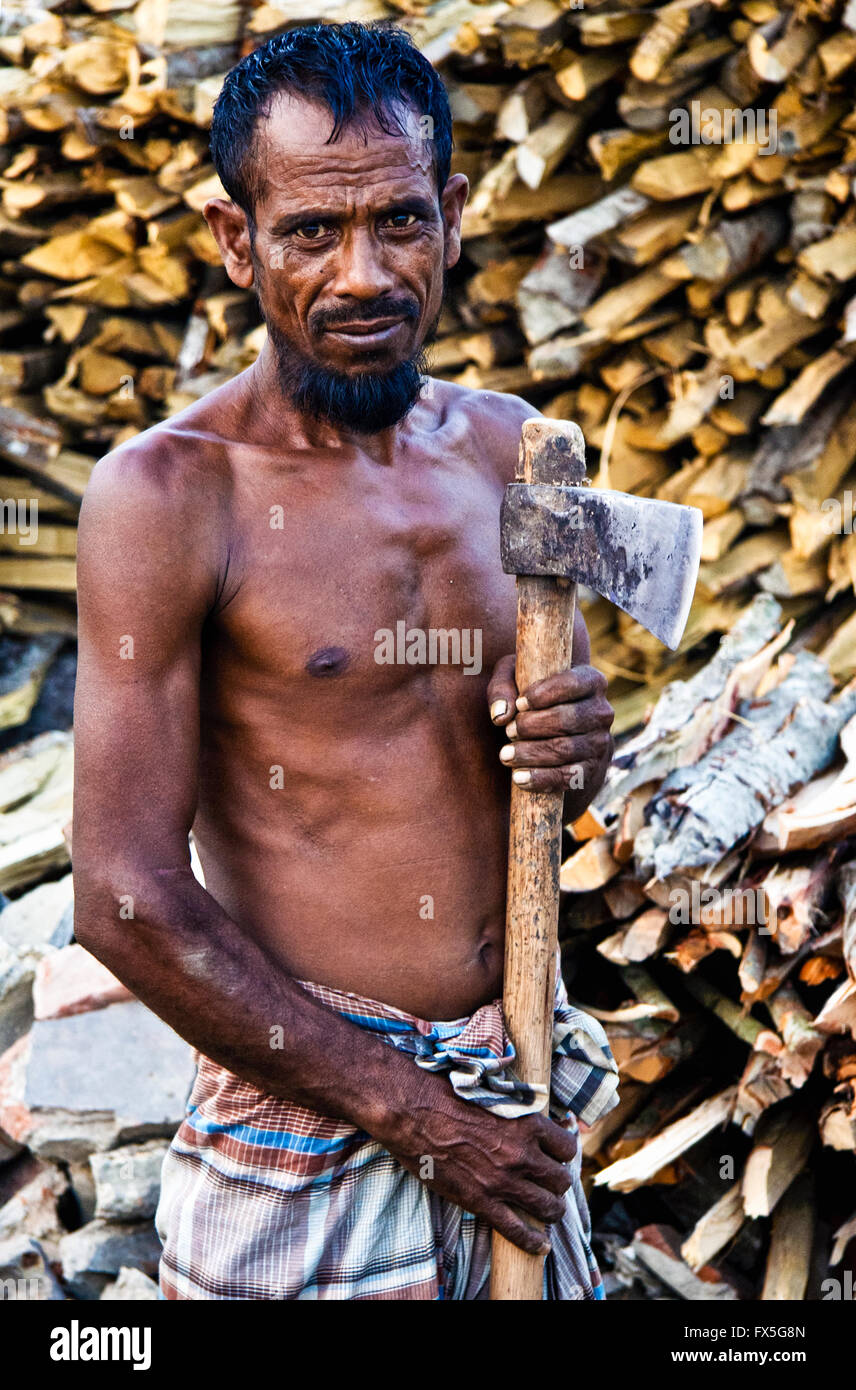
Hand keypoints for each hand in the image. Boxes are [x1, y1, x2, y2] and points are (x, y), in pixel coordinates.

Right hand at [373, 1067, 575, 1253]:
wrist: (413, 1112)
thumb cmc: (448, 1095)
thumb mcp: (494, 1094)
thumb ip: (518, 1111)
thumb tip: (534, 1121)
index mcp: (527, 1124)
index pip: (567, 1147)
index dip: (563, 1153)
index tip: (556, 1155)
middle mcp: (522, 1155)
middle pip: (561, 1180)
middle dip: (557, 1182)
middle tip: (547, 1182)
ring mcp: (503, 1182)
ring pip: (548, 1208)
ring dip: (551, 1210)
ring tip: (547, 1210)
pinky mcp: (482, 1202)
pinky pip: (516, 1230)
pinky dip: (532, 1241)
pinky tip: (541, 1246)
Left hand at [487, 654, 613, 801]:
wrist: (555, 737)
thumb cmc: (533, 700)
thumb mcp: (515, 682)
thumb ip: (502, 689)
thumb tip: (500, 715)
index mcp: (590, 682)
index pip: (572, 684)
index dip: (543, 694)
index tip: (520, 704)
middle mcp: (601, 712)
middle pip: (566, 719)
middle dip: (531, 726)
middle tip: (509, 731)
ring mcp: (600, 743)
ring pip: (565, 749)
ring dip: (530, 753)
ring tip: (505, 755)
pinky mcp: (592, 771)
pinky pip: (568, 777)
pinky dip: (541, 779)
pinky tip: (519, 778)